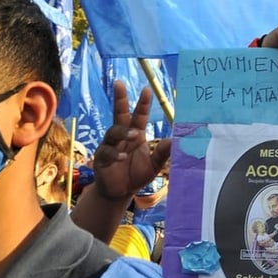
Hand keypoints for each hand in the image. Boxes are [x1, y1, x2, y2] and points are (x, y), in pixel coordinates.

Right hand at [89, 81, 170, 200]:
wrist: (119, 193)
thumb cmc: (136, 175)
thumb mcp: (153, 165)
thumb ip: (162, 153)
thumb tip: (175, 141)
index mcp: (135, 134)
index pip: (138, 116)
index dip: (142, 103)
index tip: (147, 89)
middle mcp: (121, 137)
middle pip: (119, 114)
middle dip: (119, 98)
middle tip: (119, 83)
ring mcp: (110, 146)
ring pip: (113, 132)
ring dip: (123, 132)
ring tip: (134, 135)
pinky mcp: (101, 159)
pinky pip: (106, 152)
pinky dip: (115, 153)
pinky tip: (123, 156)